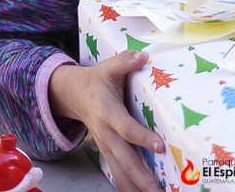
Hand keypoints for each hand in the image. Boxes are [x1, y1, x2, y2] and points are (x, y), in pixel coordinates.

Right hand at [49, 51, 163, 191]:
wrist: (73, 95)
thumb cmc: (97, 80)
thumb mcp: (108, 67)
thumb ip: (125, 62)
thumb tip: (143, 56)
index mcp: (108, 112)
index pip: (126, 128)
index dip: (142, 138)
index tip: (160, 146)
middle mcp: (106, 133)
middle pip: (124, 159)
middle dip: (141, 177)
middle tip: (157, 190)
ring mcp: (106, 146)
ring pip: (121, 171)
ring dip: (136, 186)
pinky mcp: (108, 152)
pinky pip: (118, 173)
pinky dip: (129, 186)